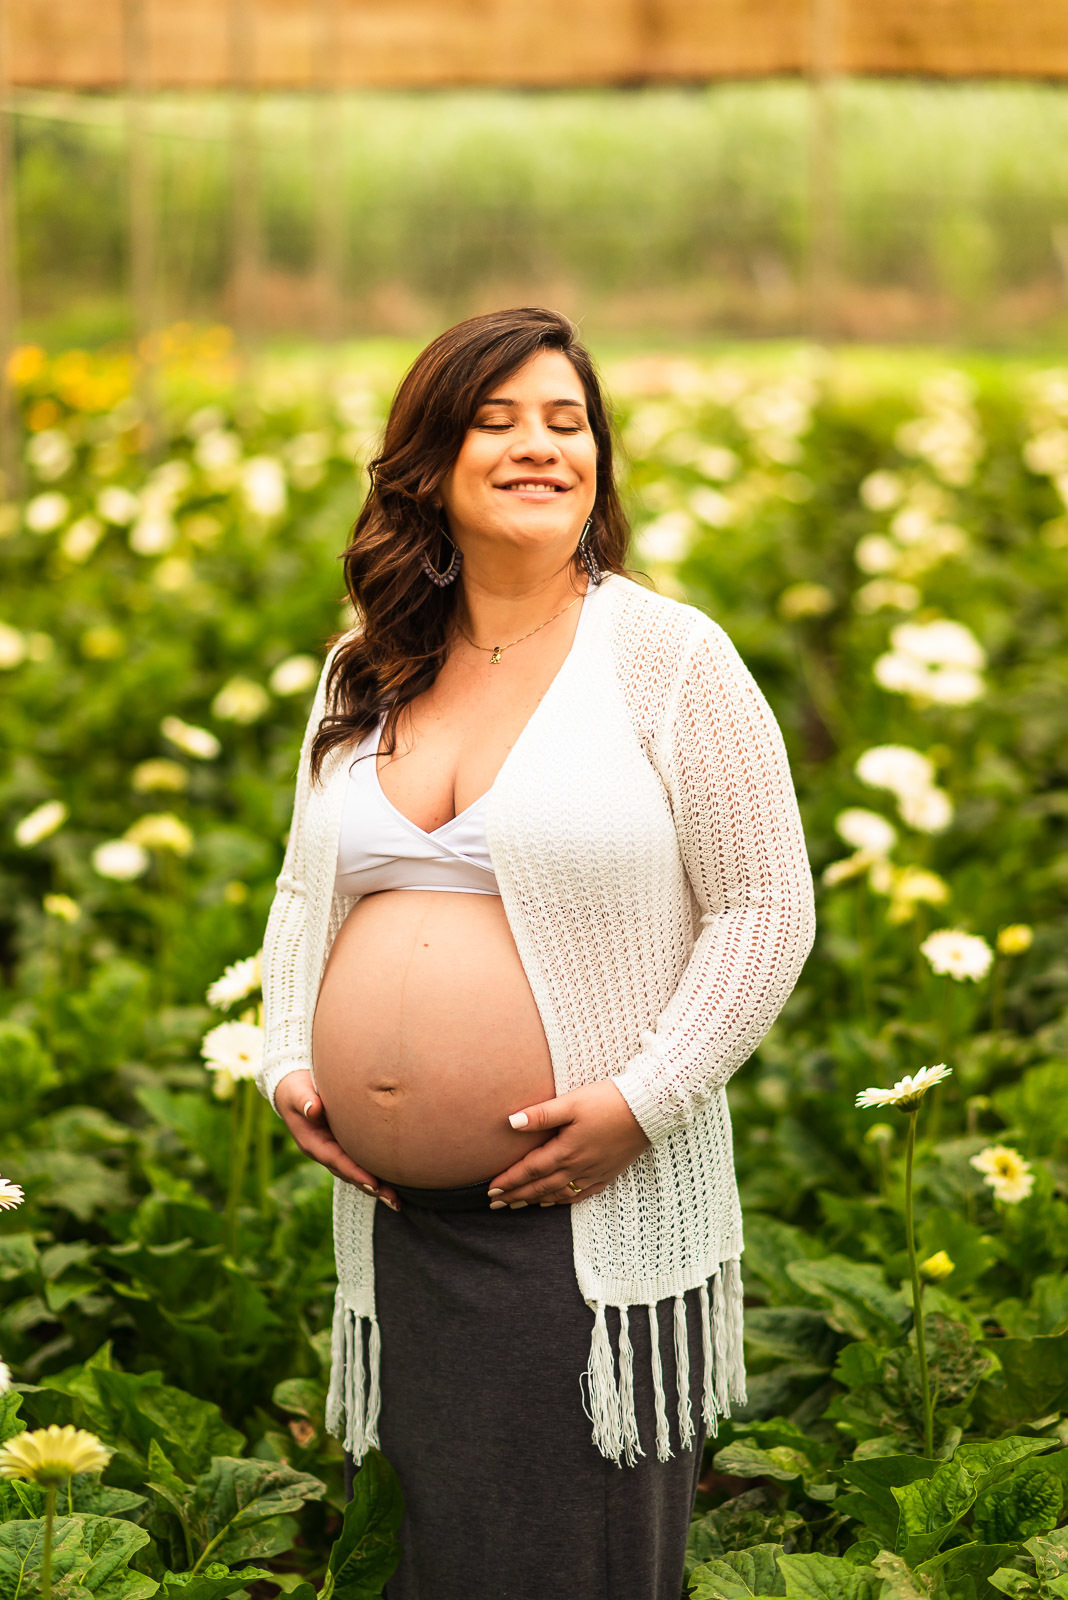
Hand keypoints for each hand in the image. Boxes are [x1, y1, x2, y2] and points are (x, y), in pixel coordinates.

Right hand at [275, 1071, 399, 1210]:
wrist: (293, 1090)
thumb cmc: (296, 1090)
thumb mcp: (297, 1094)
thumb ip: (304, 1101)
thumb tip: (314, 1109)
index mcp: (313, 1144)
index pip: (337, 1161)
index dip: (355, 1173)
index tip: (373, 1184)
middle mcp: (325, 1152)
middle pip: (350, 1174)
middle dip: (371, 1188)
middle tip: (394, 1201)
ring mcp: (334, 1151)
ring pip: (356, 1172)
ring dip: (376, 1187)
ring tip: (397, 1201)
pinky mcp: (344, 1145)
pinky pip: (360, 1162)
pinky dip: (375, 1172)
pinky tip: (393, 1181)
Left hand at [486, 1080, 649, 1208]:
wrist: (649, 1109)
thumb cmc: (609, 1101)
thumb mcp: (572, 1101)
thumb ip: (541, 1114)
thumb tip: (511, 1122)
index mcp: (566, 1150)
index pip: (530, 1170)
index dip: (509, 1180)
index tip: (490, 1189)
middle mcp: (578, 1167)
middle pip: (540, 1187)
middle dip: (515, 1196)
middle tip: (494, 1204)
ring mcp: (594, 1173)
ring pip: (557, 1194)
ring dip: (533, 1201)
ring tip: (515, 1206)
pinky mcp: (607, 1173)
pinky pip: (579, 1195)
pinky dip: (561, 1201)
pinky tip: (552, 1202)